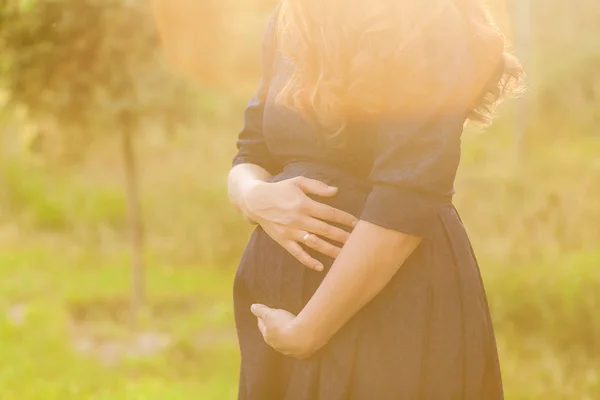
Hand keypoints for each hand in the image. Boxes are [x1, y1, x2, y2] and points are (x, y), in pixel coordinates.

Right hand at [241, 177, 357, 270]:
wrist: (255, 201)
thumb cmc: (280, 189)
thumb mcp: (297, 181)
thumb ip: (317, 186)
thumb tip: (336, 191)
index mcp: (304, 204)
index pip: (329, 213)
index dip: (344, 218)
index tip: (357, 224)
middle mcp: (298, 219)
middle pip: (325, 230)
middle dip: (343, 236)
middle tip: (358, 243)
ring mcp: (291, 231)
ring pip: (315, 243)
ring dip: (331, 250)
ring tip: (346, 257)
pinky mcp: (283, 240)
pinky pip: (297, 253)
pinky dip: (308, 261)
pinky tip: (320, 267)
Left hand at [250, 304, 321, 358]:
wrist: (303, 338)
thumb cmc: (284, 324)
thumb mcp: (270, 314)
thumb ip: (260, 310)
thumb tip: (252, 307)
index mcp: (268, 336)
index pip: (262, 326)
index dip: (262, 318)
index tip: (262, 314)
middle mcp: (277, 345)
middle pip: (272, 336)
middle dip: (272, 329)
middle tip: (275, 322)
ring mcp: (289, 351)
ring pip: (284, 342)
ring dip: (285, 337)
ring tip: (289, 330)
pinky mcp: (301, 353)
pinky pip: (297, 347)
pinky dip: (297, 342)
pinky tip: (301, 339)